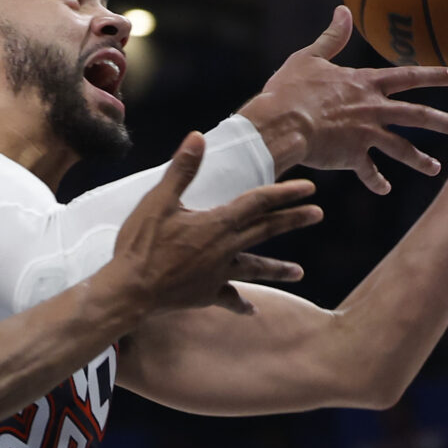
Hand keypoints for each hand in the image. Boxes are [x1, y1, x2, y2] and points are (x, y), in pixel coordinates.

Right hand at [106, 133, 319, 315]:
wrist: (130, 291)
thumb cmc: (141, 245)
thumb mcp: (159, 201)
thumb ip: (182, 170)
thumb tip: (197, 137)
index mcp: (217, 223)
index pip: (258, 202)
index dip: (284, 193)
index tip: (309, 188)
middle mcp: (224, 249)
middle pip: (265, 231)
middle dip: (293, 220)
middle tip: (317, 213)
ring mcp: (217, 274)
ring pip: (254, 269)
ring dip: (278, 269)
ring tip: (299, 273)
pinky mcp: (205, 294)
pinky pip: (228, 298)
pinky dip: (240, 304)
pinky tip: (252, 310)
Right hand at [240, 9, 447, 193]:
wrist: (281, 124)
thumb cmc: (290, 89)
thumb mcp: (310, 58)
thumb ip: (332, 37)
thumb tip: (343, 11)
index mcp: (365, 84)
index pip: (408, 76)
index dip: (434, 75)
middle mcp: (373, 108)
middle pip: (418, 116)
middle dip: (445, 122)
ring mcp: (365, 134)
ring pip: (401, 148)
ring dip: (420, 160)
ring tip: (436, 169)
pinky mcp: (351, 156)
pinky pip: (369, 172)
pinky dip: (376, 182)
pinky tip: (385, 189)